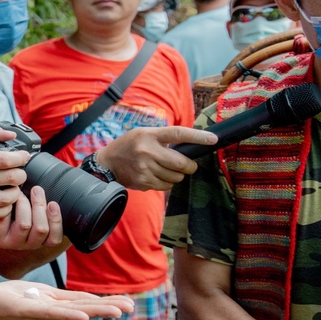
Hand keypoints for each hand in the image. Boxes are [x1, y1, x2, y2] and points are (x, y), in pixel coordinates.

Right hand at [0, 124, 28, 218]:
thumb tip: (12, 135)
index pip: (5, 159)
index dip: (20, 158)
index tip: (25, 156)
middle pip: (9, 179)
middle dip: (21, 175)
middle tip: (20, 172)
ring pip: (6, 198)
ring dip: (16, 192)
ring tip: (13, 186)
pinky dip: (6, 207)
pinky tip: (4, 199)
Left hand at [0, 186, 63, 250]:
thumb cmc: (11, 208)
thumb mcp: (29, 208)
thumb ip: (42, 203)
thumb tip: (59, 184)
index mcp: (39, 239)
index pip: (54, 238)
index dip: (56, 220)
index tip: (53, 202)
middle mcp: (26, 244)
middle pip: (41, 229)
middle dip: (40, 206)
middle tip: (37, 189)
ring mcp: (10, 242)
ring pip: (24, 224)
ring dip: (24, 204)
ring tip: (18, 192)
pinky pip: (5, 219)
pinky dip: (8, 204)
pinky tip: (5, 196)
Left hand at [0, 280, 133, 319]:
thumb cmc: (10, 297)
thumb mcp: (37, 293)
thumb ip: (56, 298)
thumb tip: (76, 301)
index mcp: (55, 305)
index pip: (85, 302)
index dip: (106, 303)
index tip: (127, 303)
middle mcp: (51, 311)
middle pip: (84, 307)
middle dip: (108, 307)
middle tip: (131, 308)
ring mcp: (40, 312)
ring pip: (72, 310)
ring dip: (96, 311)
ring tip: (116, 311)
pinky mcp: (27, 310)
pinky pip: (50, 312)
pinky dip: (68, 313)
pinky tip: (83, 315)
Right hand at [97, 126, 216, 190]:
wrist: (107, 163)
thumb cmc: (129, 145)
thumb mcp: (144, 134)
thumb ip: (164, 138)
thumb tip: (191, 145)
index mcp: (149, 135)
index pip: (178, 134)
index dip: (197, 137)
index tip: (213, 139)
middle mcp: (147, 152)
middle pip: (181, 163)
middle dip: (190, 166)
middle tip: (190, 165)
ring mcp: (145, 169)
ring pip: (175, 177)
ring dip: (177, 175)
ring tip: (166, 169)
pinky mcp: (143, 182)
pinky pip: (166, 186)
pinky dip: (167, 182)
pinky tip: (157, 175)